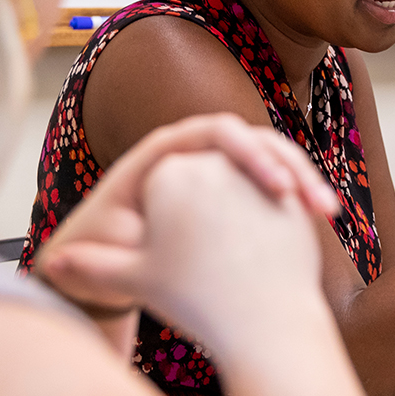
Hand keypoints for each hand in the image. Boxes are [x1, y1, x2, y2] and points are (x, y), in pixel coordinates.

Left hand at [34, 113, 336, 316]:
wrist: (113, 264)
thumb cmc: (105, 248)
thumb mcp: (104, 254)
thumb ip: (99, 256)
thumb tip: (68, 257)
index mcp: (164, 151)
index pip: (215, 131)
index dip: (249, 153)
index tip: (277, 188)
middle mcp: (195, 152)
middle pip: (254, 137)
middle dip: (290, 163)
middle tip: (316, 202)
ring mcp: (220, 169)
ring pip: (272, 157)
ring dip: (303, 178)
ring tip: (326, 212)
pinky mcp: (238, 187)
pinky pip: (275, 180)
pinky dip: (299, 194)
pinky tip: (321, 219)